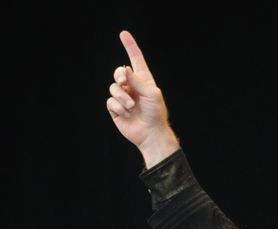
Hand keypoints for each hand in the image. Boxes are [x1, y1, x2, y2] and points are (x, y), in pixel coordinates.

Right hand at [106, 30, 179, 166]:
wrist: (151, 134)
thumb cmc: (156, 114)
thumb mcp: (151, 94)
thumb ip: (137, 80)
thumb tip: (124, 69)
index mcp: (143, 80)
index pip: (136, 59)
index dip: (130, 46)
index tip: (124, 34)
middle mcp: (132, 87)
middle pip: (119, 72)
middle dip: (119, 75)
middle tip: (124, 81)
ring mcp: (123, 98)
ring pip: (113, 87)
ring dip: (122, 96)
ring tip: (131, 107)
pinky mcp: (116, 109)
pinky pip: (110, 101)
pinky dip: (118, 107)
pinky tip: (126, 114)